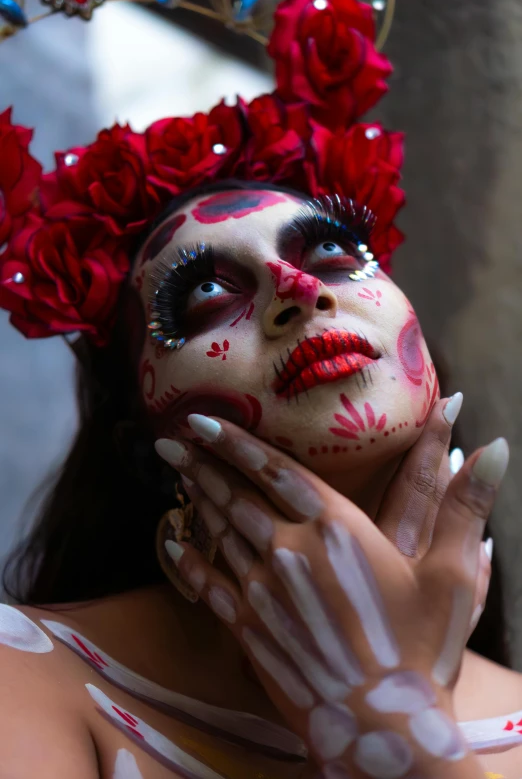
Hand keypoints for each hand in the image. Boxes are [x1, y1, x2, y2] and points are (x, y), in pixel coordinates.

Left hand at [155, 418, 507, 776]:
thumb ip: (468, 505)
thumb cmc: (421, 648)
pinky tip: (167, 542)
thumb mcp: (452, 573)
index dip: (237, 442)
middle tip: (170, 442)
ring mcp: (262, 590)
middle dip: (202, 465)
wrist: (382, 727)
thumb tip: (495, 447)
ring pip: (219, 532)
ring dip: (196, 500)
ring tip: (175, 474)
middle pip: (235, 495)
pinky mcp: (248, 627)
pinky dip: (185, 561)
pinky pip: (206, 585)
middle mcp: (289, 549)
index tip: (203, 421)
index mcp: (335, 528)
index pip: (274, 470)